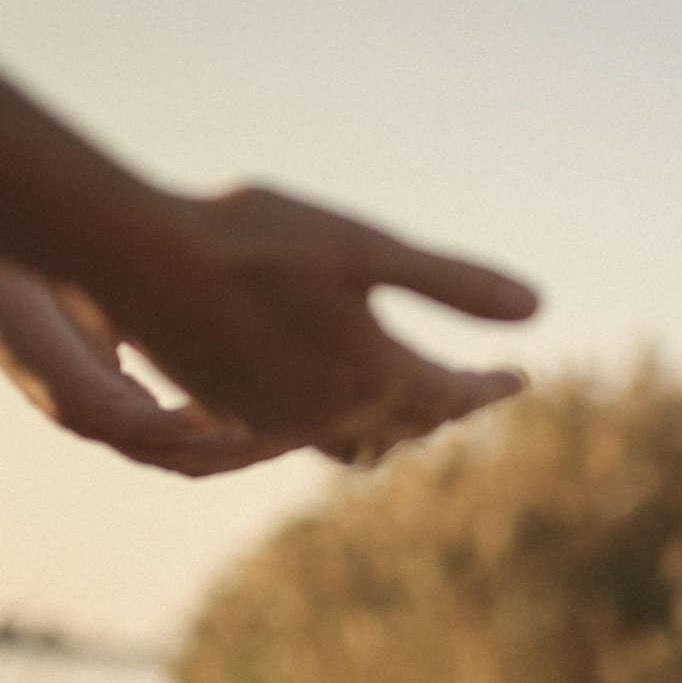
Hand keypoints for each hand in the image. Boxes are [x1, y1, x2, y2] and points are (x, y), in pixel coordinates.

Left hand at [0, 259, 297, 475]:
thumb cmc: (40, 278)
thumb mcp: (119, 302)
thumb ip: (161, 318)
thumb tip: (210, 302)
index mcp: (124, 406)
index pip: (203, 437)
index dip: (253, 432)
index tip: (300, 416)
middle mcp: (114, 426)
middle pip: (205, 460)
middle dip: (263, 448)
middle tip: (314, 433)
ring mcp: (99, 423)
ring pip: (187, 457)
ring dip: (241, 447)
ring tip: (290, 428)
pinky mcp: (86, 410)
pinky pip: (158, 434)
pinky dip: (201, 428)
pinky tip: (237, 408)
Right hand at [101, 186, 539, 462]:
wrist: (144, 262)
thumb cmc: (257, 241)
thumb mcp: (367, 246)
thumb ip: (453, 283)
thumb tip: (537, 308)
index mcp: (376, 374)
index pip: (456, 396)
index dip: (491, 388)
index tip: (520, 377)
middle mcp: (335, 412)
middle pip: (414, 425)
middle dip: (449, 407)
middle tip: (474, 388)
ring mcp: (284, 424)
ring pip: (362, 441)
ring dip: (396, 426)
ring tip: (411, 401)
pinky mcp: (241, 419)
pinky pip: (311, 436)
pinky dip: (340, 421)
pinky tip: (331, 393)